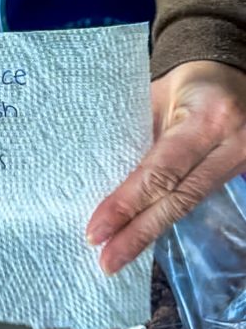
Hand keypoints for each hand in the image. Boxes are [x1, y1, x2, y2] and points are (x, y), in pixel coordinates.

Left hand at [87, 61, 245, 273]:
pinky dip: (168, 218)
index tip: (97, 231)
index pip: (161, 171)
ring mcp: (243, 160)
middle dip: (138, 233)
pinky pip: (199, 199)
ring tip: (117, 257)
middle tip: (106, 261)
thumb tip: (108, 182)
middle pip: (179, 199)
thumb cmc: (187, 77)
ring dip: (150, 232)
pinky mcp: (242, 172)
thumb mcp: (159, 97)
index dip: (127, 204)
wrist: (233, 67)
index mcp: (208, 118)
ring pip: (190, 205)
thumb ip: (141, 137)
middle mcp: (232, 143)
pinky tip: (143, 235)